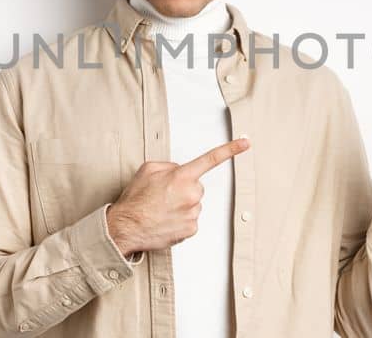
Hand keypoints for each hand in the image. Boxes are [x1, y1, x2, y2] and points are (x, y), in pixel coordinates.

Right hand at [106, 138, 250, 254]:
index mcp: (181, 176)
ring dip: (182, 206)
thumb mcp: (147, 170)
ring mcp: (193, 213)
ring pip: (194, 204)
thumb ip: (169, 166)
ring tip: (162, 210)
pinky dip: (181, 220)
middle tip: (164, 197)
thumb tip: (179, 171)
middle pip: (197, 187)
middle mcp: (191, 194)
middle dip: (184, 189)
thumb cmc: (135, 200)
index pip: (210, 159)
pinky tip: (166, 220)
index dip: (231, 149)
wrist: (126, 227)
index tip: (246, 143)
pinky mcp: (191, 229)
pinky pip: (191, 220)